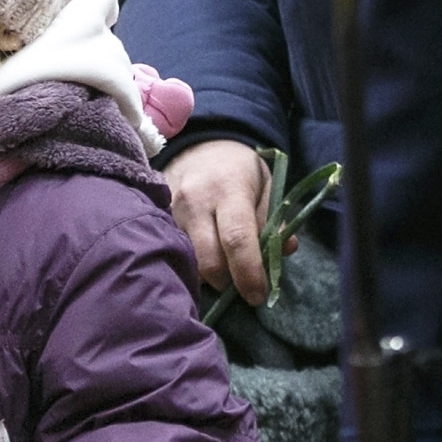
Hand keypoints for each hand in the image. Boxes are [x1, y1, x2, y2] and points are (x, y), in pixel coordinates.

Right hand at [168, 138, 273, 306]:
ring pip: (189, 261)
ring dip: (207, 276)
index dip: (248, 272)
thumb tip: (284, 250)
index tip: (257, 295)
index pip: (237, 239)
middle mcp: (195, 202)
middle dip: (227, 283)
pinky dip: (191, 264)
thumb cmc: (239, 168)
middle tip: (240, 287)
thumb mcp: (267, 185)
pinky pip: (176, 253)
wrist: (198, 146)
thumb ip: (274, 220)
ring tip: (223, 272)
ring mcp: (172, 213)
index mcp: (228, 190)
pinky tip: (203, 259)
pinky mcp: (158, 220)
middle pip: (208, 260)